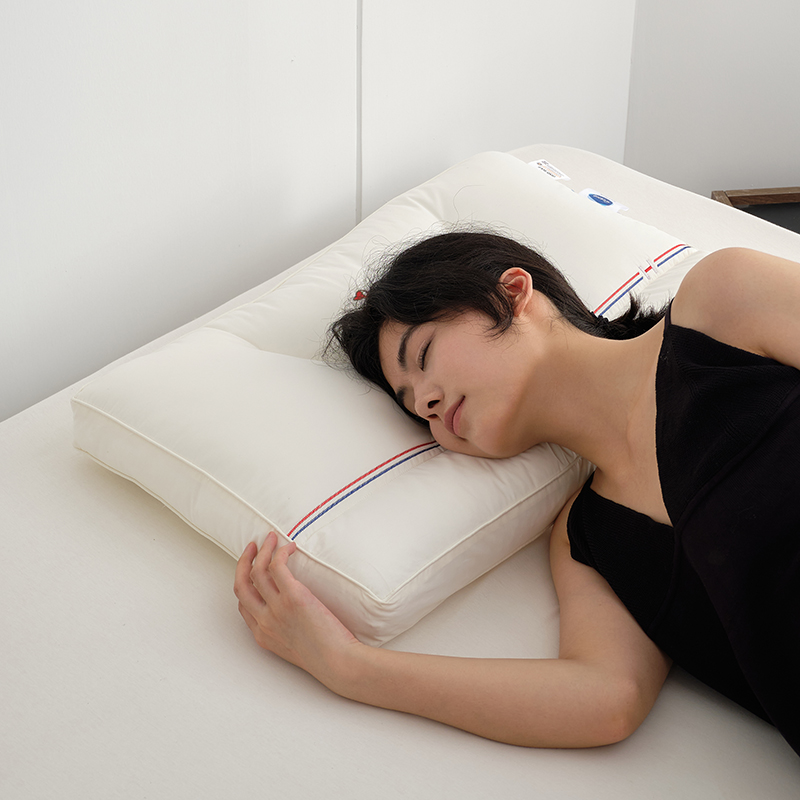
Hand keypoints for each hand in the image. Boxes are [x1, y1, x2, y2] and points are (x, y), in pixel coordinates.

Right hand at [234, 532, 361, 689]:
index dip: (244, 583)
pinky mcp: (294, 597)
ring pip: (258, 570)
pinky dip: (280, 552)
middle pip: (242, 585)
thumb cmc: (326, 657)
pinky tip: (289, 546)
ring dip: (262, 550)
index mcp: (263, 635)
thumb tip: (296, 611)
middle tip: (251, 547)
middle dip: (243, 562)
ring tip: (271, 538)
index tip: (251, 570)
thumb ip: (288, 629)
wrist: (338, 663)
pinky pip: (278, 566)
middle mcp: (265, 621)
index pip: (243, 605)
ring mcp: (277, 608)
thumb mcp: (295, 647)